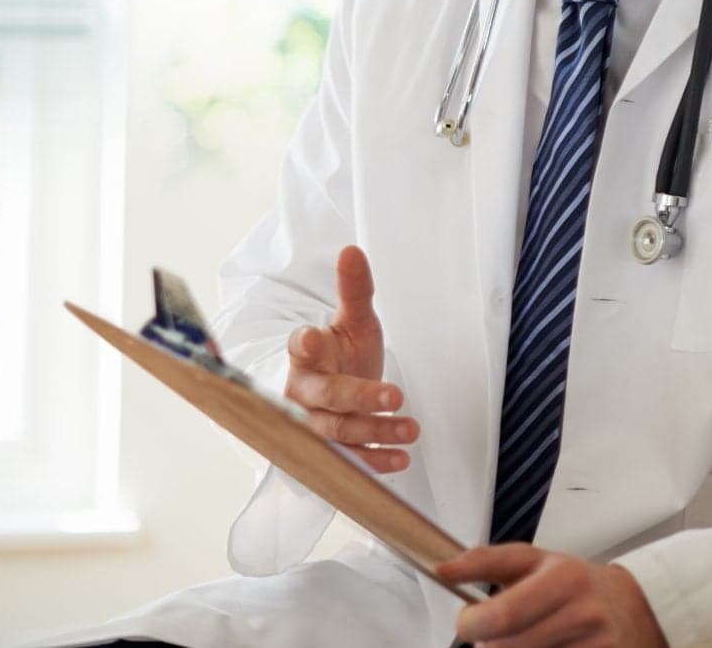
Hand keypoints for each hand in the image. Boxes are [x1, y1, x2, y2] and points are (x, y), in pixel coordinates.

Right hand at [283, 244, 416, 471]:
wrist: (337, 390)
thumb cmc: (342, 353)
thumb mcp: (354, 321)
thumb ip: (355, 289)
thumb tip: (352, 250)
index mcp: (306, 353)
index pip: (300, 346)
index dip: (305, 344)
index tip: (313, 337)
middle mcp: (302, 391)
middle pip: (326, 395)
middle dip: (359, 397)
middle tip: (396, 395)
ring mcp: (311, 424)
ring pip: (337, 432)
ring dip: (374, 433)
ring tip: (411, 430)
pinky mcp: (326, 450)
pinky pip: (347, 460)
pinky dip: (374, 462)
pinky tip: (400, 460)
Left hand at [440, 545, 663, 647]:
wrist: (635, 608)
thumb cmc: (575, 584)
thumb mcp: (536, 561)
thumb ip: (486, 561)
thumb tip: (441, 569)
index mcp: (563, 579)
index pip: (500, 616)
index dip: (471, 624)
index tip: (468, 620)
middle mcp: (582, 614)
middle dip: (490, 644)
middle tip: (498, 633)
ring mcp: (595, 646)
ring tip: (525, 641)